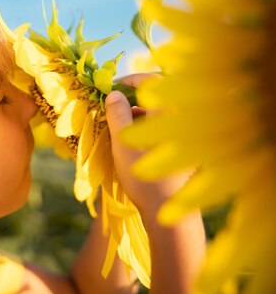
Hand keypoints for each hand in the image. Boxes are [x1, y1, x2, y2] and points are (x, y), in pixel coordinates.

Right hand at [105, 73, 188, 223]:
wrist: (167, 213)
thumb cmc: (142, 176)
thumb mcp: (123, 142)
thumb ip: (117, 113)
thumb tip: (114, 93)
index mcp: (169, 113)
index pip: (151, 81)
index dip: (129, 80)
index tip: (110, 87)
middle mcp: (180, 119)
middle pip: (155, 97)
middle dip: (130, 98)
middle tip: (110, 106)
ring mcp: (183, 135)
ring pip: (158, 113)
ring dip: (136, 113)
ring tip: (116, 125)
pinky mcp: (181, 149)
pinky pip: (162, 127)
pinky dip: (144, 127)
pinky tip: (130, 141)